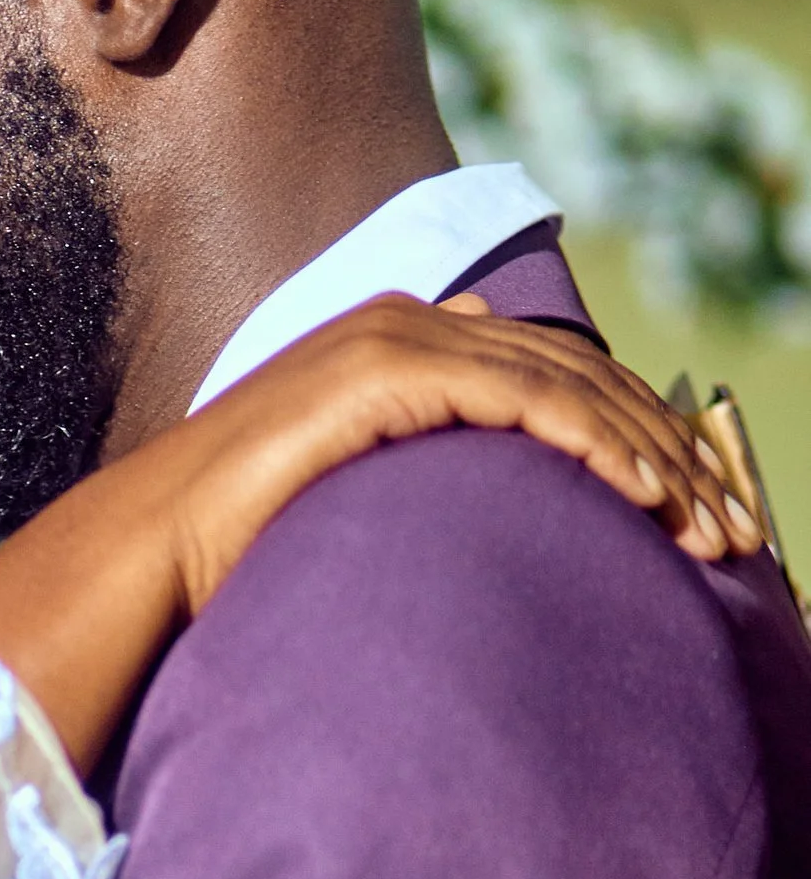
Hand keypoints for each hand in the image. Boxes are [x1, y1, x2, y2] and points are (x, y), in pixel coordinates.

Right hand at [0, 296, 753, 779]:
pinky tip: (643, 496)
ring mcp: (394, 337)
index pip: (557, 376)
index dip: (640, 437)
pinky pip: (521, 397)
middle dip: (669, 452)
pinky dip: (594, 444)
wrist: (148, 555)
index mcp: (401, 346)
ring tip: (707, 532)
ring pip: (568, 385)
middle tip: (731, 534)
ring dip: (652, 458)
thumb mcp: (359, 513)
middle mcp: (405, 323)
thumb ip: (423, 494)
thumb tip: (501, 543)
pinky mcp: (386, 369)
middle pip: (582, 375)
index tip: (700, 514)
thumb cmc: (235, 555)